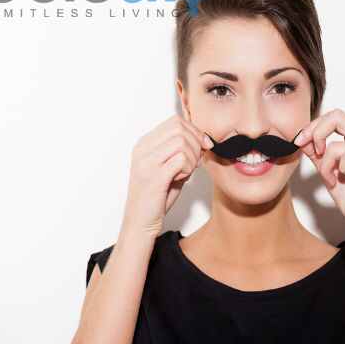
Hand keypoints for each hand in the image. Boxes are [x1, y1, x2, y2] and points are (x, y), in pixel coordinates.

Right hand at [121, 115, 212, 239]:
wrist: (140, 222)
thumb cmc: (157, 197)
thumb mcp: (172, 169)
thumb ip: (184, 153)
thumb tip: (204, 140)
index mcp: (145, 144)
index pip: (175, 121)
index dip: (195, 131)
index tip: (204, 146)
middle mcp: (143, 149)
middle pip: (179, 128)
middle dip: (196, 143)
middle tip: (196, 162)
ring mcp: (146, 162)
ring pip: (181, 142)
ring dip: (193, 157)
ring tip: (187, 172)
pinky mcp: (154, 177)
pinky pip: (181, 160)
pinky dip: (188, 168)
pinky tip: (182, 178)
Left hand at [294, 109, 344, 234]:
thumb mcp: (325, 168)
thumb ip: (315, 151)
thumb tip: (302, 137)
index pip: (334, 116)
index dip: (313, 126)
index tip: (299, 141)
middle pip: (337, 116)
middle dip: (315, 133)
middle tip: (311, 151)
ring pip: (335, 143)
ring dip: (324, 163)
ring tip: (328, 176)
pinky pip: (344, 157)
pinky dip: (334, 170)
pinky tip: (338, 180)